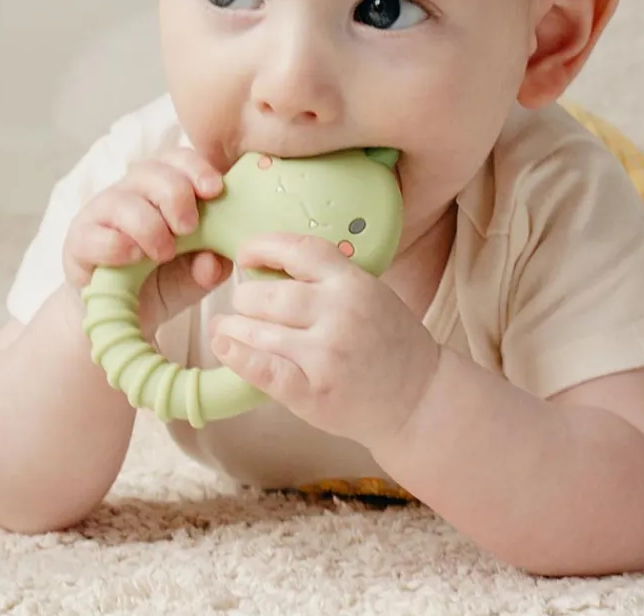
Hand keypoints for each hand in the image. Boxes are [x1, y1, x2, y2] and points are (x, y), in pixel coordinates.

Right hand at [62, 146, 232, 333]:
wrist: (121, 315)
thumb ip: (210, 267)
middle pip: (150, 171)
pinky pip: (93, 234)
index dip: (196, 168)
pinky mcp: (78, 242)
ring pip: (122, 201)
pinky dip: (116, 246)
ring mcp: (101, 214)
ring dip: (149, 226)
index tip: (214, 190)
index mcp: (163, 188)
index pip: (176, 159)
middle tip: (188, 228)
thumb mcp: (196, 276)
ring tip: (164, 253)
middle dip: (176, 196)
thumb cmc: (163, 280)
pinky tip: (133, 258)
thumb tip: (212, 261)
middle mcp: (131, 192)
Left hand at [208, 233, 441, 447]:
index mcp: (353, 282)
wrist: (420, 396)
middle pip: (270, 293)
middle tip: (241, 302)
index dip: (263, 246)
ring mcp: (326, 354)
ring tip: (223, 327)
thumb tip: (269, 267)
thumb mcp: (370, 293)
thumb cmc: (391, 342)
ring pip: (260, 329)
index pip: (299, 249)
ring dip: (233, 327)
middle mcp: (339, 312)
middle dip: (245, 296)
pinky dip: (239, 357)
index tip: (244, 255)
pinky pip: (265, 370)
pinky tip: (224, 347)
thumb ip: (329, 279)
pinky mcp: (315, 392)